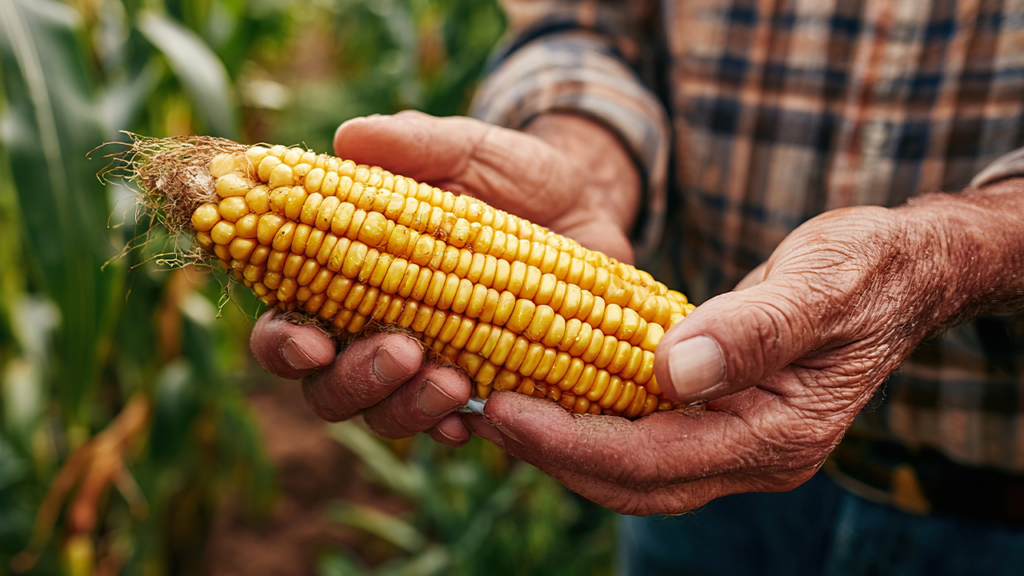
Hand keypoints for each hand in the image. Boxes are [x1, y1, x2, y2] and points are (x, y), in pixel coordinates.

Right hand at [250, 111, 641, 443]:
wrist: (591, 204)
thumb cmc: (511, 174)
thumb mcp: (469, 149)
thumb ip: (414, 144)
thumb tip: (351, 138)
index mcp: (350, 276)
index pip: (288, 323)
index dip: (283, 342)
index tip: (312, 341)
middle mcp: (377, 332)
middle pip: (329, 388)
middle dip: (354, 381)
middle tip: (402, 351)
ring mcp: (429, 368)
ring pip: (387, 416)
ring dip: (408, 407)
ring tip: (454, 379)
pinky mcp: (485, 389)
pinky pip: (456, 428)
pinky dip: (459, 428)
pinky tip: (476, 415)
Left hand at [465, 205, 957, 514]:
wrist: (902, 271)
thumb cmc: (867, 267)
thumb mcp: (819, 284)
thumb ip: (752, 330)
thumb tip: (670, 371)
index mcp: (778, 435)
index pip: (653, 461)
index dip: (570, 441)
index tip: (502, 407)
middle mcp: (754, 456)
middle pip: (632, 484)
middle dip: (551, 454)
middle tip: (481, 411)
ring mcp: (738, 444)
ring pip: (632, 471)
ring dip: (562, 446)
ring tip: (497, 407)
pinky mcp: (722, 421)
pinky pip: (643, 440)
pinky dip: (590, 423)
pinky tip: (547, 389)